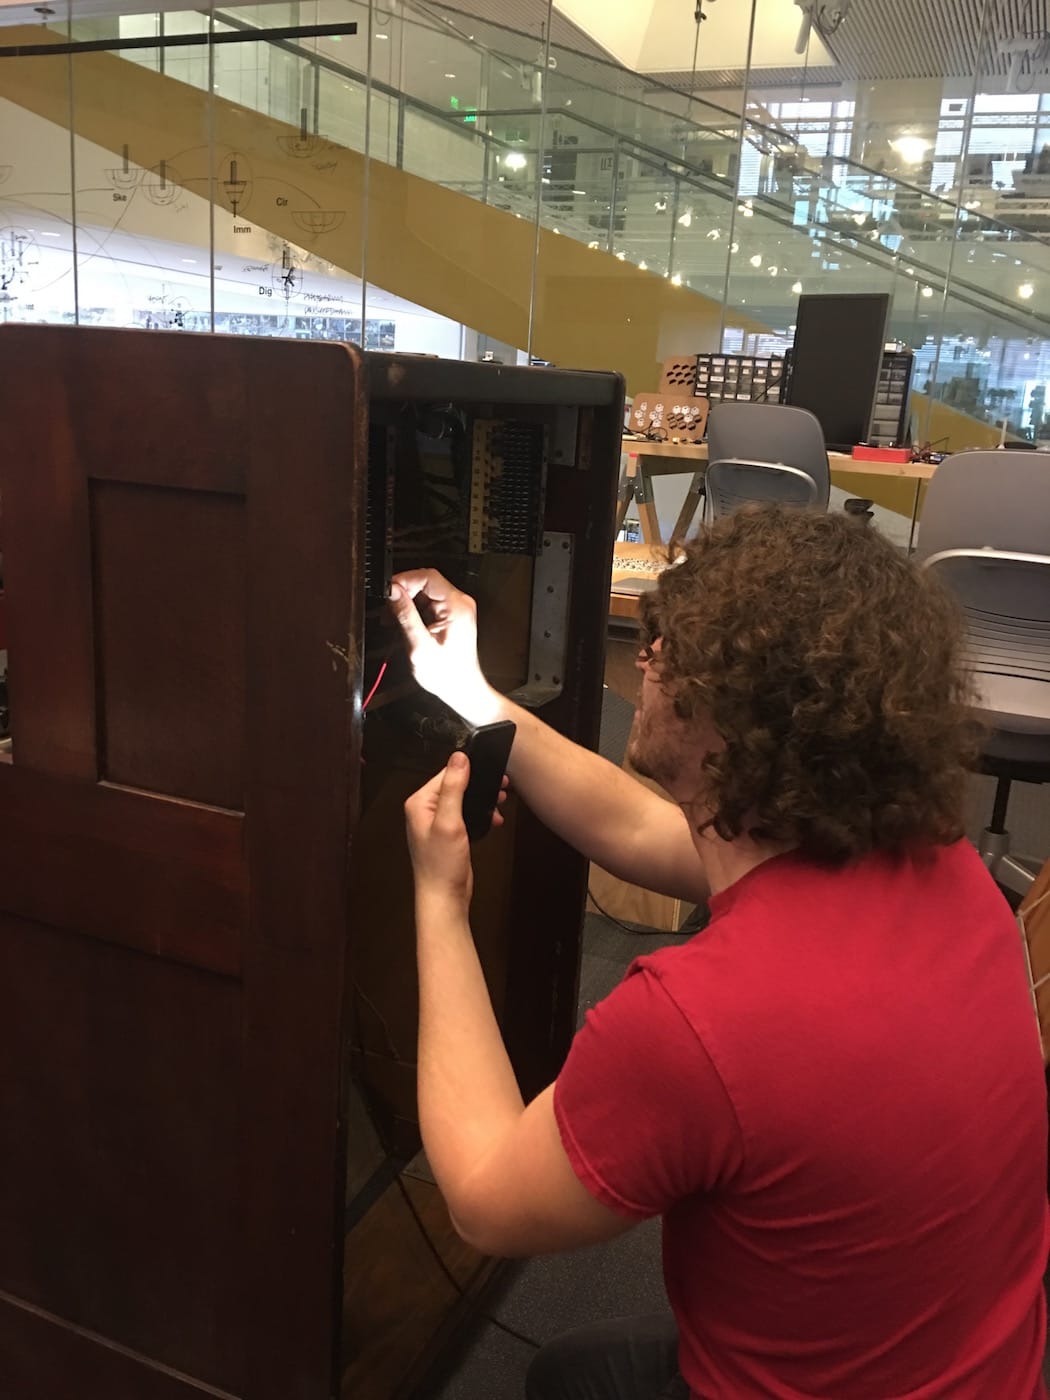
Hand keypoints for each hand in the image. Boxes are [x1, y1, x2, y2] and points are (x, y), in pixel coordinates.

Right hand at [389, 569, 495, 723]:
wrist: (461, 688)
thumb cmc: (446, 674)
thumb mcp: (419, 646)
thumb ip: (405, 615)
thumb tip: (392, 592)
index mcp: (456, 606)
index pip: (427, 577)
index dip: (404, 581)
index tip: (388, 592)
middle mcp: (459, 603)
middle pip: (425, 582)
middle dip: (402, 593)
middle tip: (388, 610)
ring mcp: (455, 608)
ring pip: (423, 592)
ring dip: (405, 602)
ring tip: (392, 620)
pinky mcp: (450, 615)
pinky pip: (427, 603)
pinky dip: (412, 610)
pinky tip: (402, 623)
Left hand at [405, 753, 507, 908]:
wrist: (444, 897)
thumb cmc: (441, 865)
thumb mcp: (449, 822)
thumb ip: (454, 788)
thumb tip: (459, 758)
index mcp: (419, 803)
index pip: (445, 774)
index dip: (469, 770)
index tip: (490, 769)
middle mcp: (425, 810)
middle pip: (456, 785)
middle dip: (479, 785)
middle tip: (501, 785)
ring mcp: (437, 822)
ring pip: (463, 799)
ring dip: (482, 799)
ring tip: (499, 801)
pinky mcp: (448, 834)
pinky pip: (466, 814)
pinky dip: (480, 814)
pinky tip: (493, 818)